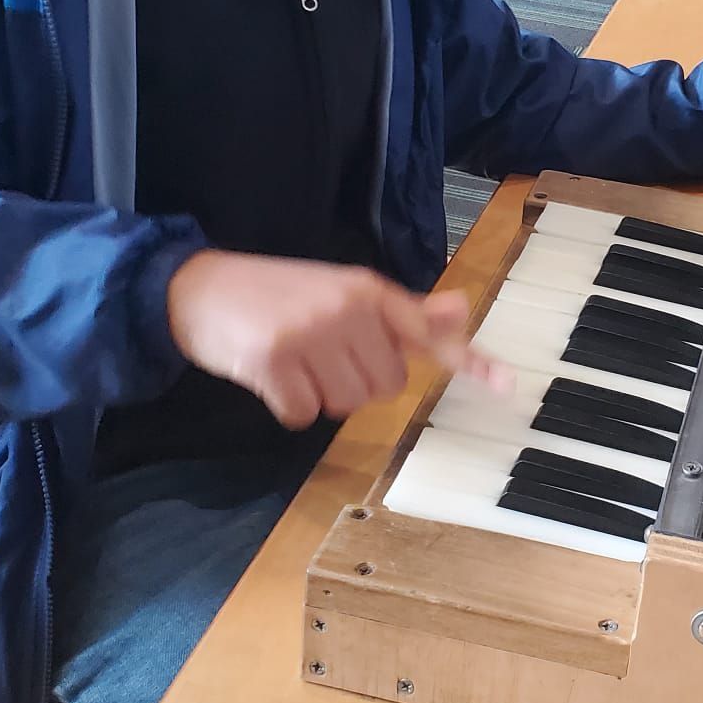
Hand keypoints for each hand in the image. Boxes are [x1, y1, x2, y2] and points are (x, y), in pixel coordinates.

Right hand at [165, 251, 510, 429]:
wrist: (196, 287)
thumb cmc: (276, 294)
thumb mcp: (341, 291)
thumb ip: (401, 311)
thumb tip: (460, 310)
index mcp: (366, 289)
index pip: (426, 330)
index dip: (470, 360)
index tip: (506, 386)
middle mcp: (344, 307)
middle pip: (384, 386)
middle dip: (355, 382)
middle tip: (321, 355)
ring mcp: (308, 333)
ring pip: (346, 405)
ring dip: (321, 397)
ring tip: (295, 362)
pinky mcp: (272, 361)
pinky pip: (303, 415)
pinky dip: (287, 407)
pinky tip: (270, 376)